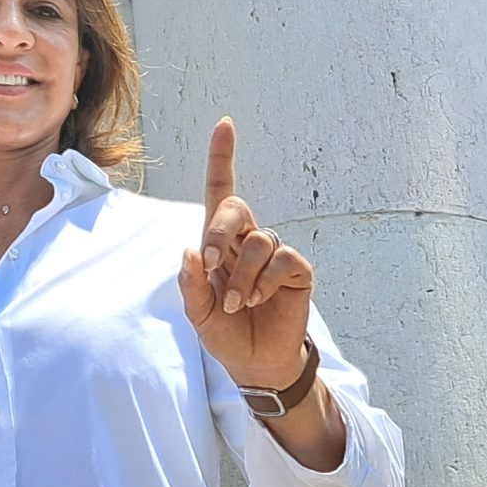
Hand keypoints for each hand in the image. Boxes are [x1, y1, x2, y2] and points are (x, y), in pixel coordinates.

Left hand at [177, 117, 315, 390]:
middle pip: (235, 209)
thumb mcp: (196, 310)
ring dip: (241, 274)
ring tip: (237, 302)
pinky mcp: (297, 270)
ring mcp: (274, 254)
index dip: (222, 158)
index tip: (225, 124)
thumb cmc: (224, 330)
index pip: (221, 190)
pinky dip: (264, 280)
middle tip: (210, 263)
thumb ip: (190, 282)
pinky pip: (283, 258)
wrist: (253, 361)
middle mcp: (247, 240)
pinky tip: (257, 298)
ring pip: (258, 240)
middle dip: (219, 232)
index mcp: (219, 242)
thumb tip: (191, 249)